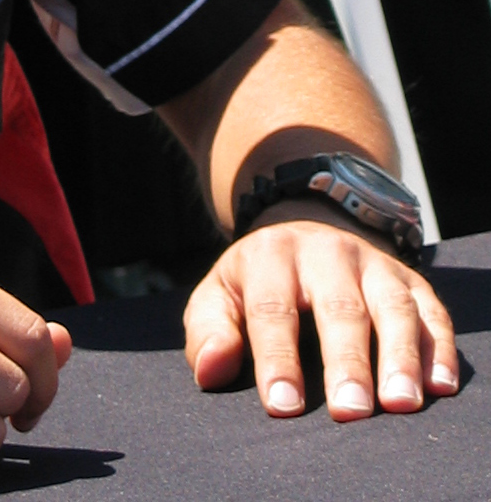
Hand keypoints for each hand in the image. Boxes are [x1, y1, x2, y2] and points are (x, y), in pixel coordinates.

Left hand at [185, 208, 458, 419]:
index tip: (283, 407)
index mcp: (270, 256)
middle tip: (349, 411)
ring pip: (391, 306)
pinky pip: (431, 310)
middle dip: (345, 360)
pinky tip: (438, 385)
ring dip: (399, 356)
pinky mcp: (409, 279)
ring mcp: (372, 263)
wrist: (300, 236)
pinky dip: (438, 348)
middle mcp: (325, 252)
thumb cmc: (255, 286)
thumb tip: (213, 368)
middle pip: (339, 306)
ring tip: (400, 404)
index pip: (272, 309)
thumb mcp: (219, 297)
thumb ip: (209, 332)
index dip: (278, 359)